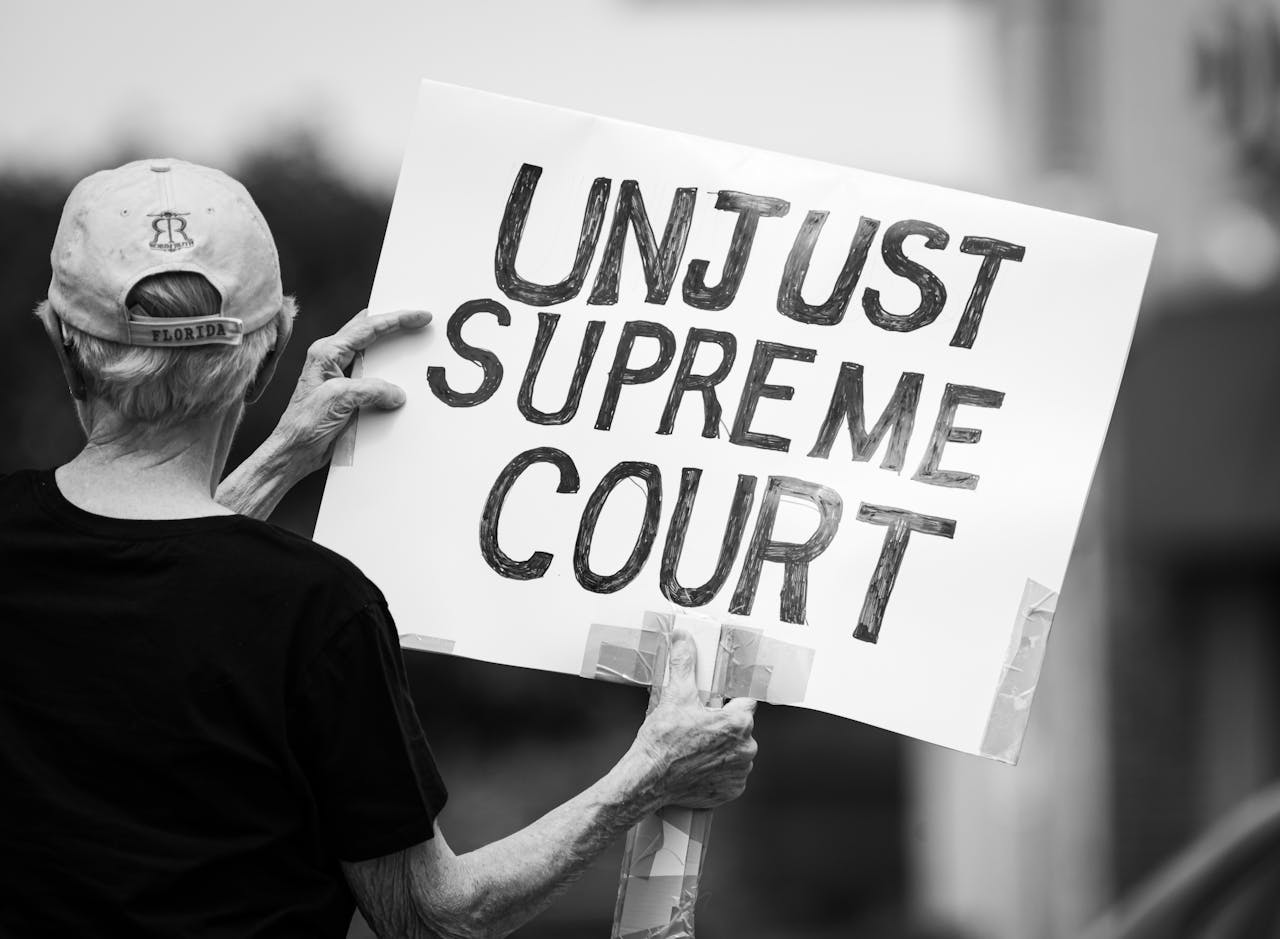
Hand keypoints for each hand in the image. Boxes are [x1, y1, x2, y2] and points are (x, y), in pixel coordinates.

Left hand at [269, 308, 431, 477]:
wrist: (294, 452)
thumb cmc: (304, 424)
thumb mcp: (339, 399)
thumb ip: (370, 390)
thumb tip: (396, 392)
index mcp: (326, 353)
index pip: (367, 328)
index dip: (396, 319)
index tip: (420, 316)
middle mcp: (331, 359)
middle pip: (369, 332)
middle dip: (395, 325)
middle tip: (420, 321)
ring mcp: (339, 375)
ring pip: (371, 353)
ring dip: (392, 350)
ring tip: (413, 345)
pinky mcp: (346, 393)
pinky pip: (373, 378)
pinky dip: (388, 375)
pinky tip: (400, 378)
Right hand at [631, 629, 757, 809]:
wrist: (648, 780)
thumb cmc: (662, 740)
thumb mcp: (674, 695)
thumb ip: (683, 662)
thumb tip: (683, 637)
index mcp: (738, 722)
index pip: (745, 702)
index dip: (728, 701)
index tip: (715, 704)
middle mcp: (746, 748)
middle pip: (740, 727)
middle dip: (722, 725)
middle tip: (697, 725)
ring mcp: (740, 772)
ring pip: (737, 751)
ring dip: (722, 748)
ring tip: (696, 747)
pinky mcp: (732, 791)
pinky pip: (731, 775)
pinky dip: (718, 770)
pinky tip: (699, 766)